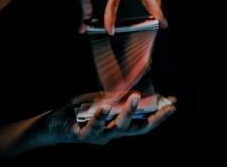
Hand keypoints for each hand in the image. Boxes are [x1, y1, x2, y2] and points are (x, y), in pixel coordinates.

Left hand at [42, 92, 175, 144]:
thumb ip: (113, 99)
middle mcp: (111, 134)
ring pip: (116, 129)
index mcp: (116, 126)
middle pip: (135, 129)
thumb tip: (132, 91)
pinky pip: (92, 128)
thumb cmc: (78, 112)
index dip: (158, 117)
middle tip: (164, 103)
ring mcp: (98, 137)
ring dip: (127, 113)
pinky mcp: (82, 136)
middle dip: (151, 117)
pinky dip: (100, 117)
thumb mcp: (98, 102)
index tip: (173, 106)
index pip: (142, 124)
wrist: (53, 123)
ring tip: (134, 98)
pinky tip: (105, 107)